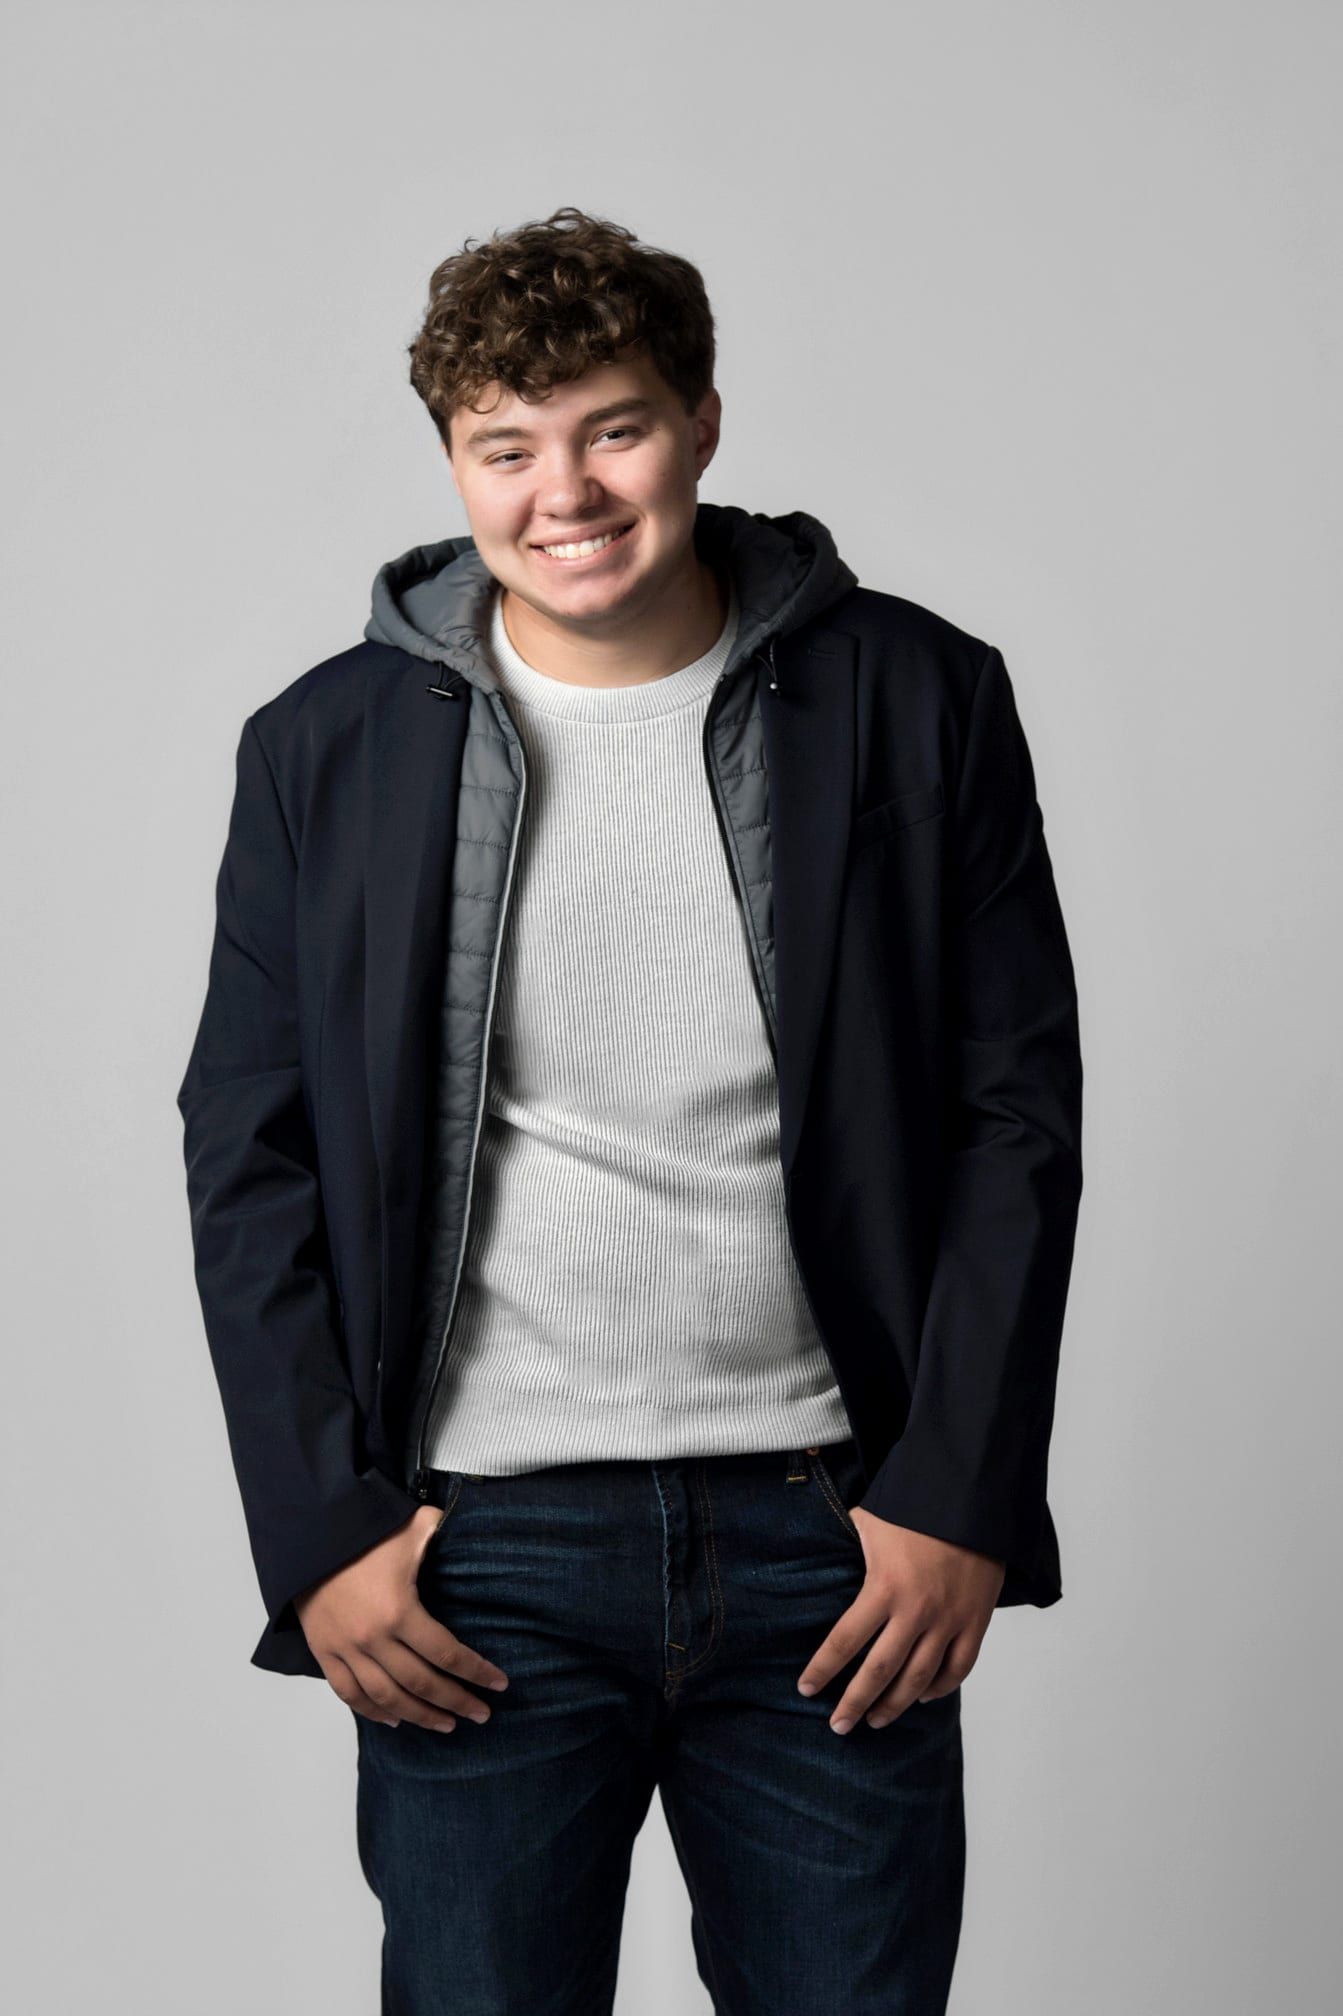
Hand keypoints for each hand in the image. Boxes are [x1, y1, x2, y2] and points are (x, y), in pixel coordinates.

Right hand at [294, 1506, 509, 1730]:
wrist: (309, 1539)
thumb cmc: (364, 1534)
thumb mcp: (412, 1528)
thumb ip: (444, 1532)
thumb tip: (472, 1529)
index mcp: (400, 1611)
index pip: (446, 1653)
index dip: (476, 1671)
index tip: (499, 1684)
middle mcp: (374, 1639)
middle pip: (422, 1683)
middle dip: (456, 1702)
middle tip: (481, 1714)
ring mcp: (347, 1651)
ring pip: (388, 1698)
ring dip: (420, 1715)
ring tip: (446, 1724)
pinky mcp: (325, 1654)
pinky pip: (350, 1695)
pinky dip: (373, 1712)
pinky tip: (396, 1721)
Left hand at [797, 1509, 1005, 1731]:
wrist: (973, 1498)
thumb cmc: (915, 1507)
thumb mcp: (870, 1520)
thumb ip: (847, 1544)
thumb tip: (822, 1553)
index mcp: (884, 1587)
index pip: (845, 1641)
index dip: (823, 1669)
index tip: (806, 1688)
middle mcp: (916, 1611)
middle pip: (879, 1672)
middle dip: (854, 1702)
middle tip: (838, 1725)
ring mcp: (949, 1621)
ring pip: (918, 1679)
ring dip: (894, 1705)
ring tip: (875, 1720)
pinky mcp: (976, 1622)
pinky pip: (958, 1669)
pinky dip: (939, 1688)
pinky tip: (922, 1697)